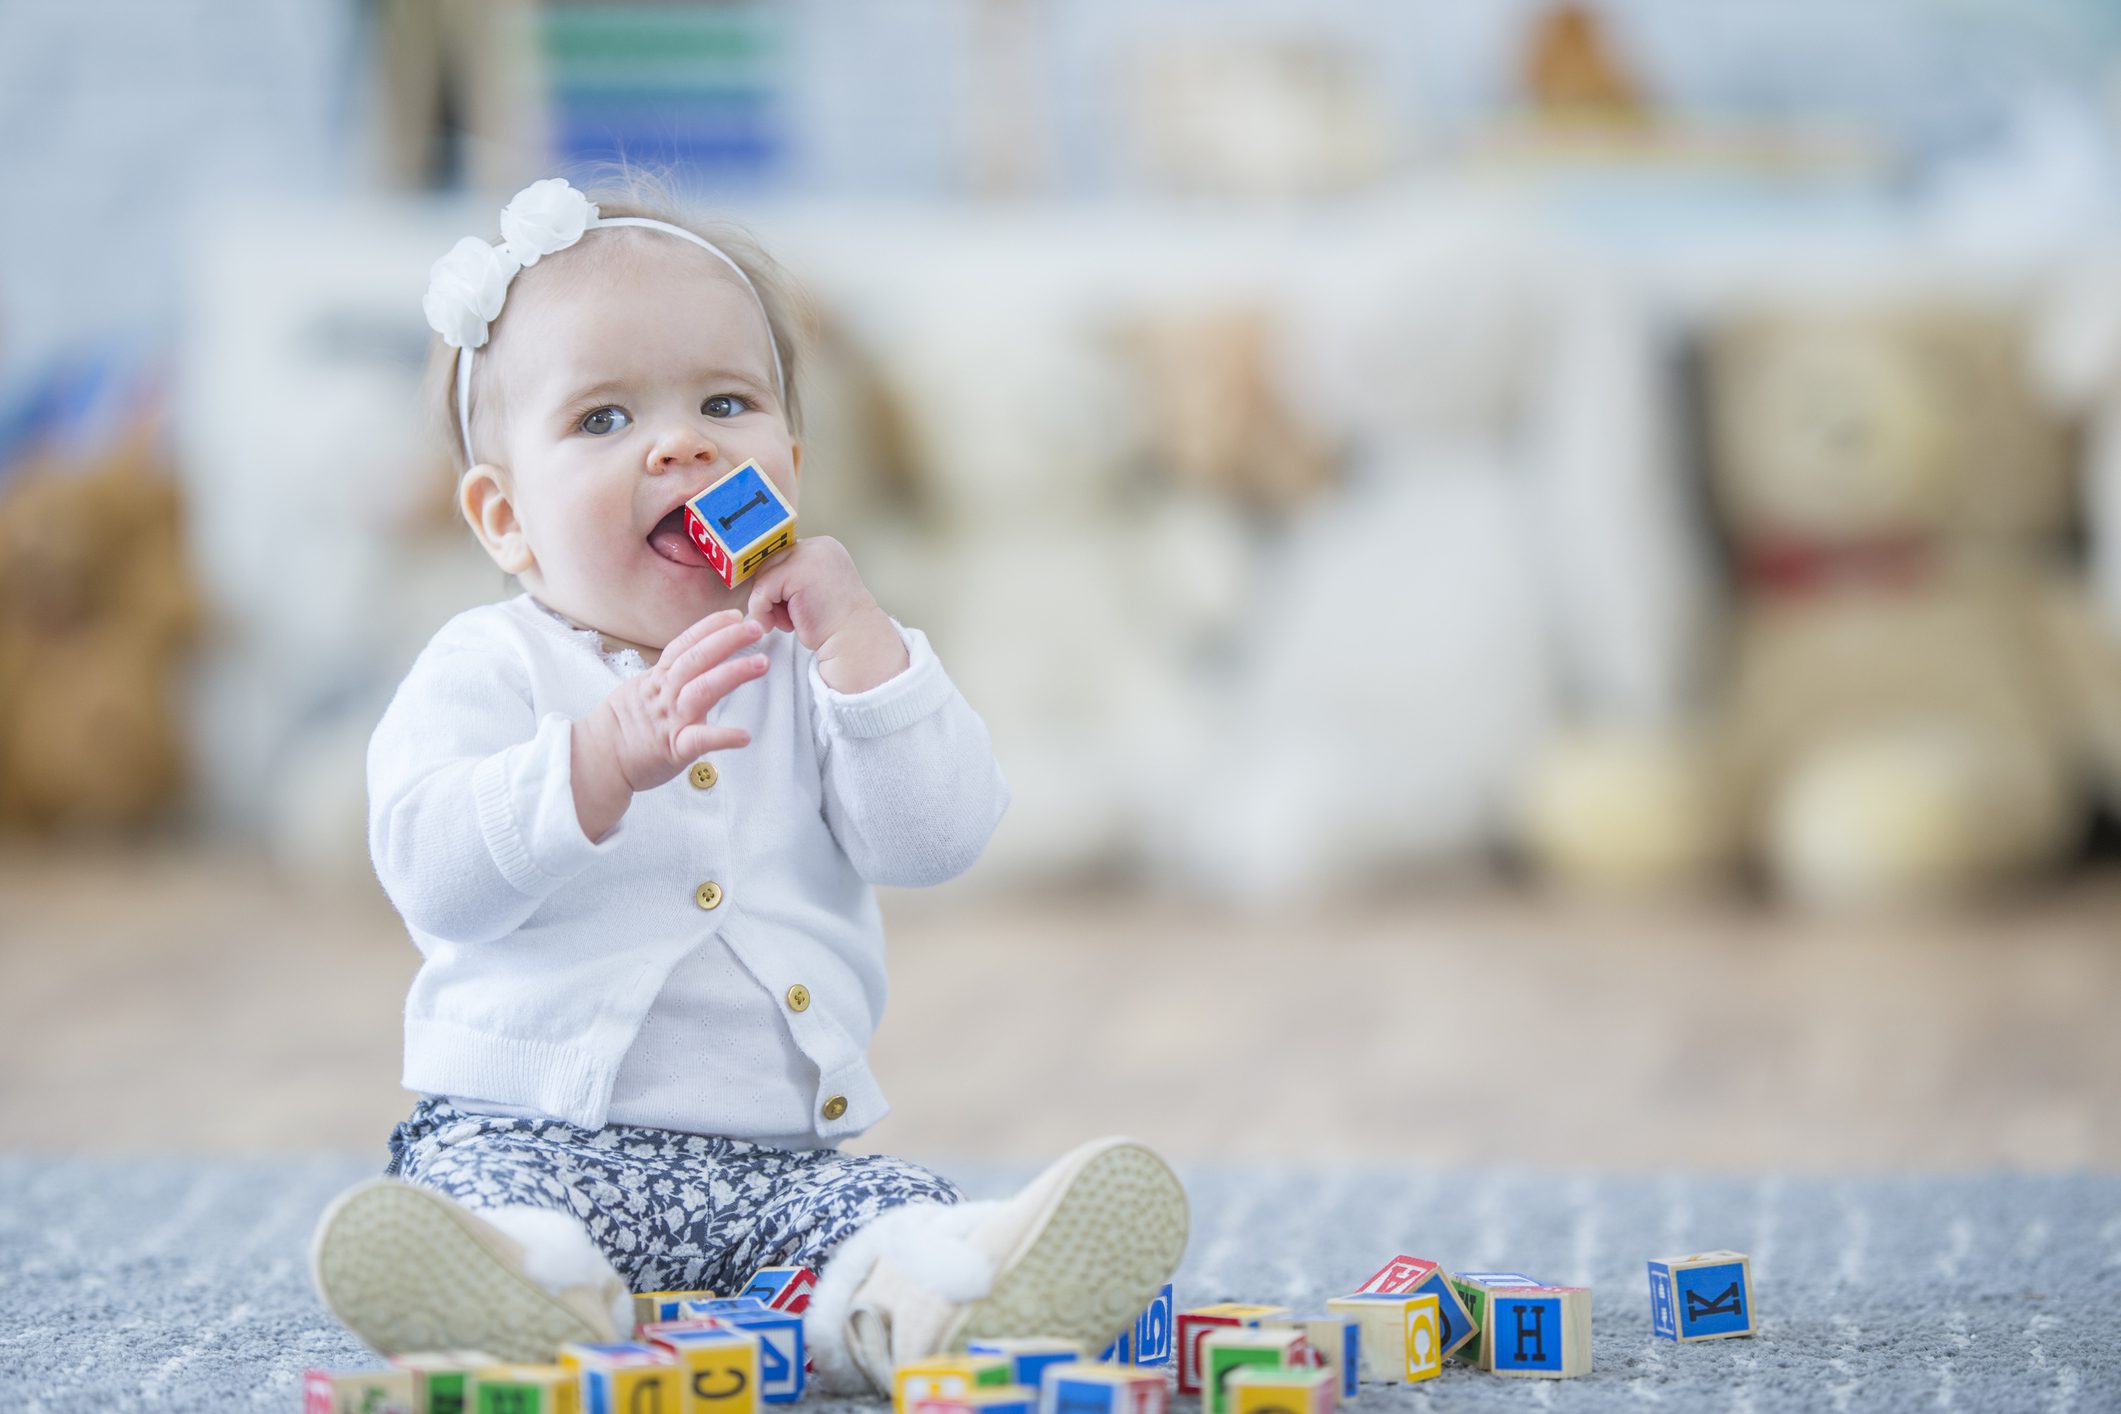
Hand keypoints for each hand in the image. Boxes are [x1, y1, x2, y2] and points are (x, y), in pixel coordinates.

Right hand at [570, 610, 768, 839]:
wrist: (597, 760)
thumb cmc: (622, 728)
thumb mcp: (641, 690)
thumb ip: (667, 676)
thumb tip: (691, 660)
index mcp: (657, 680)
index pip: (684, 645)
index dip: (709, 628)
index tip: (734, 615)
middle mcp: (665, 694)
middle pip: (696, 659)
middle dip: (726, 641)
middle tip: (754, 628)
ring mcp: (670, 720)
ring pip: (701, 690)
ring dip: (733, 674)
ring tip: (761, 664)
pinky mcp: (673, 749)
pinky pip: (698, 740)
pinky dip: (722, 736)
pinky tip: (744, 736)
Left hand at [743, 536, 908, 692]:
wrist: (855, 642)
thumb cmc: (832, 625)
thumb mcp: (813, 590)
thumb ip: (793, 576)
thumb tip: (756, 574)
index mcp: (824, 547)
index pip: (782, 555)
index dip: (776, 583)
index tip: (782, 605)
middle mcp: (818, 546)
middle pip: (769, 563)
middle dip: (769, 593)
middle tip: (781, 618)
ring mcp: (809, 556)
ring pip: (762, 576)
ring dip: (765, 604)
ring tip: (783, 622)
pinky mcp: (798, 573)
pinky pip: (762, 590)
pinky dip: (762, 611)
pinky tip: (778, 625)